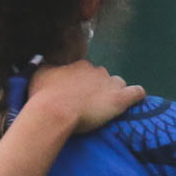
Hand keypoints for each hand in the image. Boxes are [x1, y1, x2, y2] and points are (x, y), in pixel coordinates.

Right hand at [24, 59, 144, 134]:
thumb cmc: (43, 96)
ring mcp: (109, 84)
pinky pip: (136, 93)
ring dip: (114, 91)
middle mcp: (96, 70)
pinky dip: (137, 95)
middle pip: (102, 76)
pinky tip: (136, 100)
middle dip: (98, 87)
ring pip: (118, 83)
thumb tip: (47, 67)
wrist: (54, 110)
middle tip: (88, 103)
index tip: (75, 95)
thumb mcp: (39, 75)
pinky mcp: (120, 99)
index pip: (85, 70)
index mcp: (79, 66)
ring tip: (107, 106)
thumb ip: (47, 69)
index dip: (81, 83)